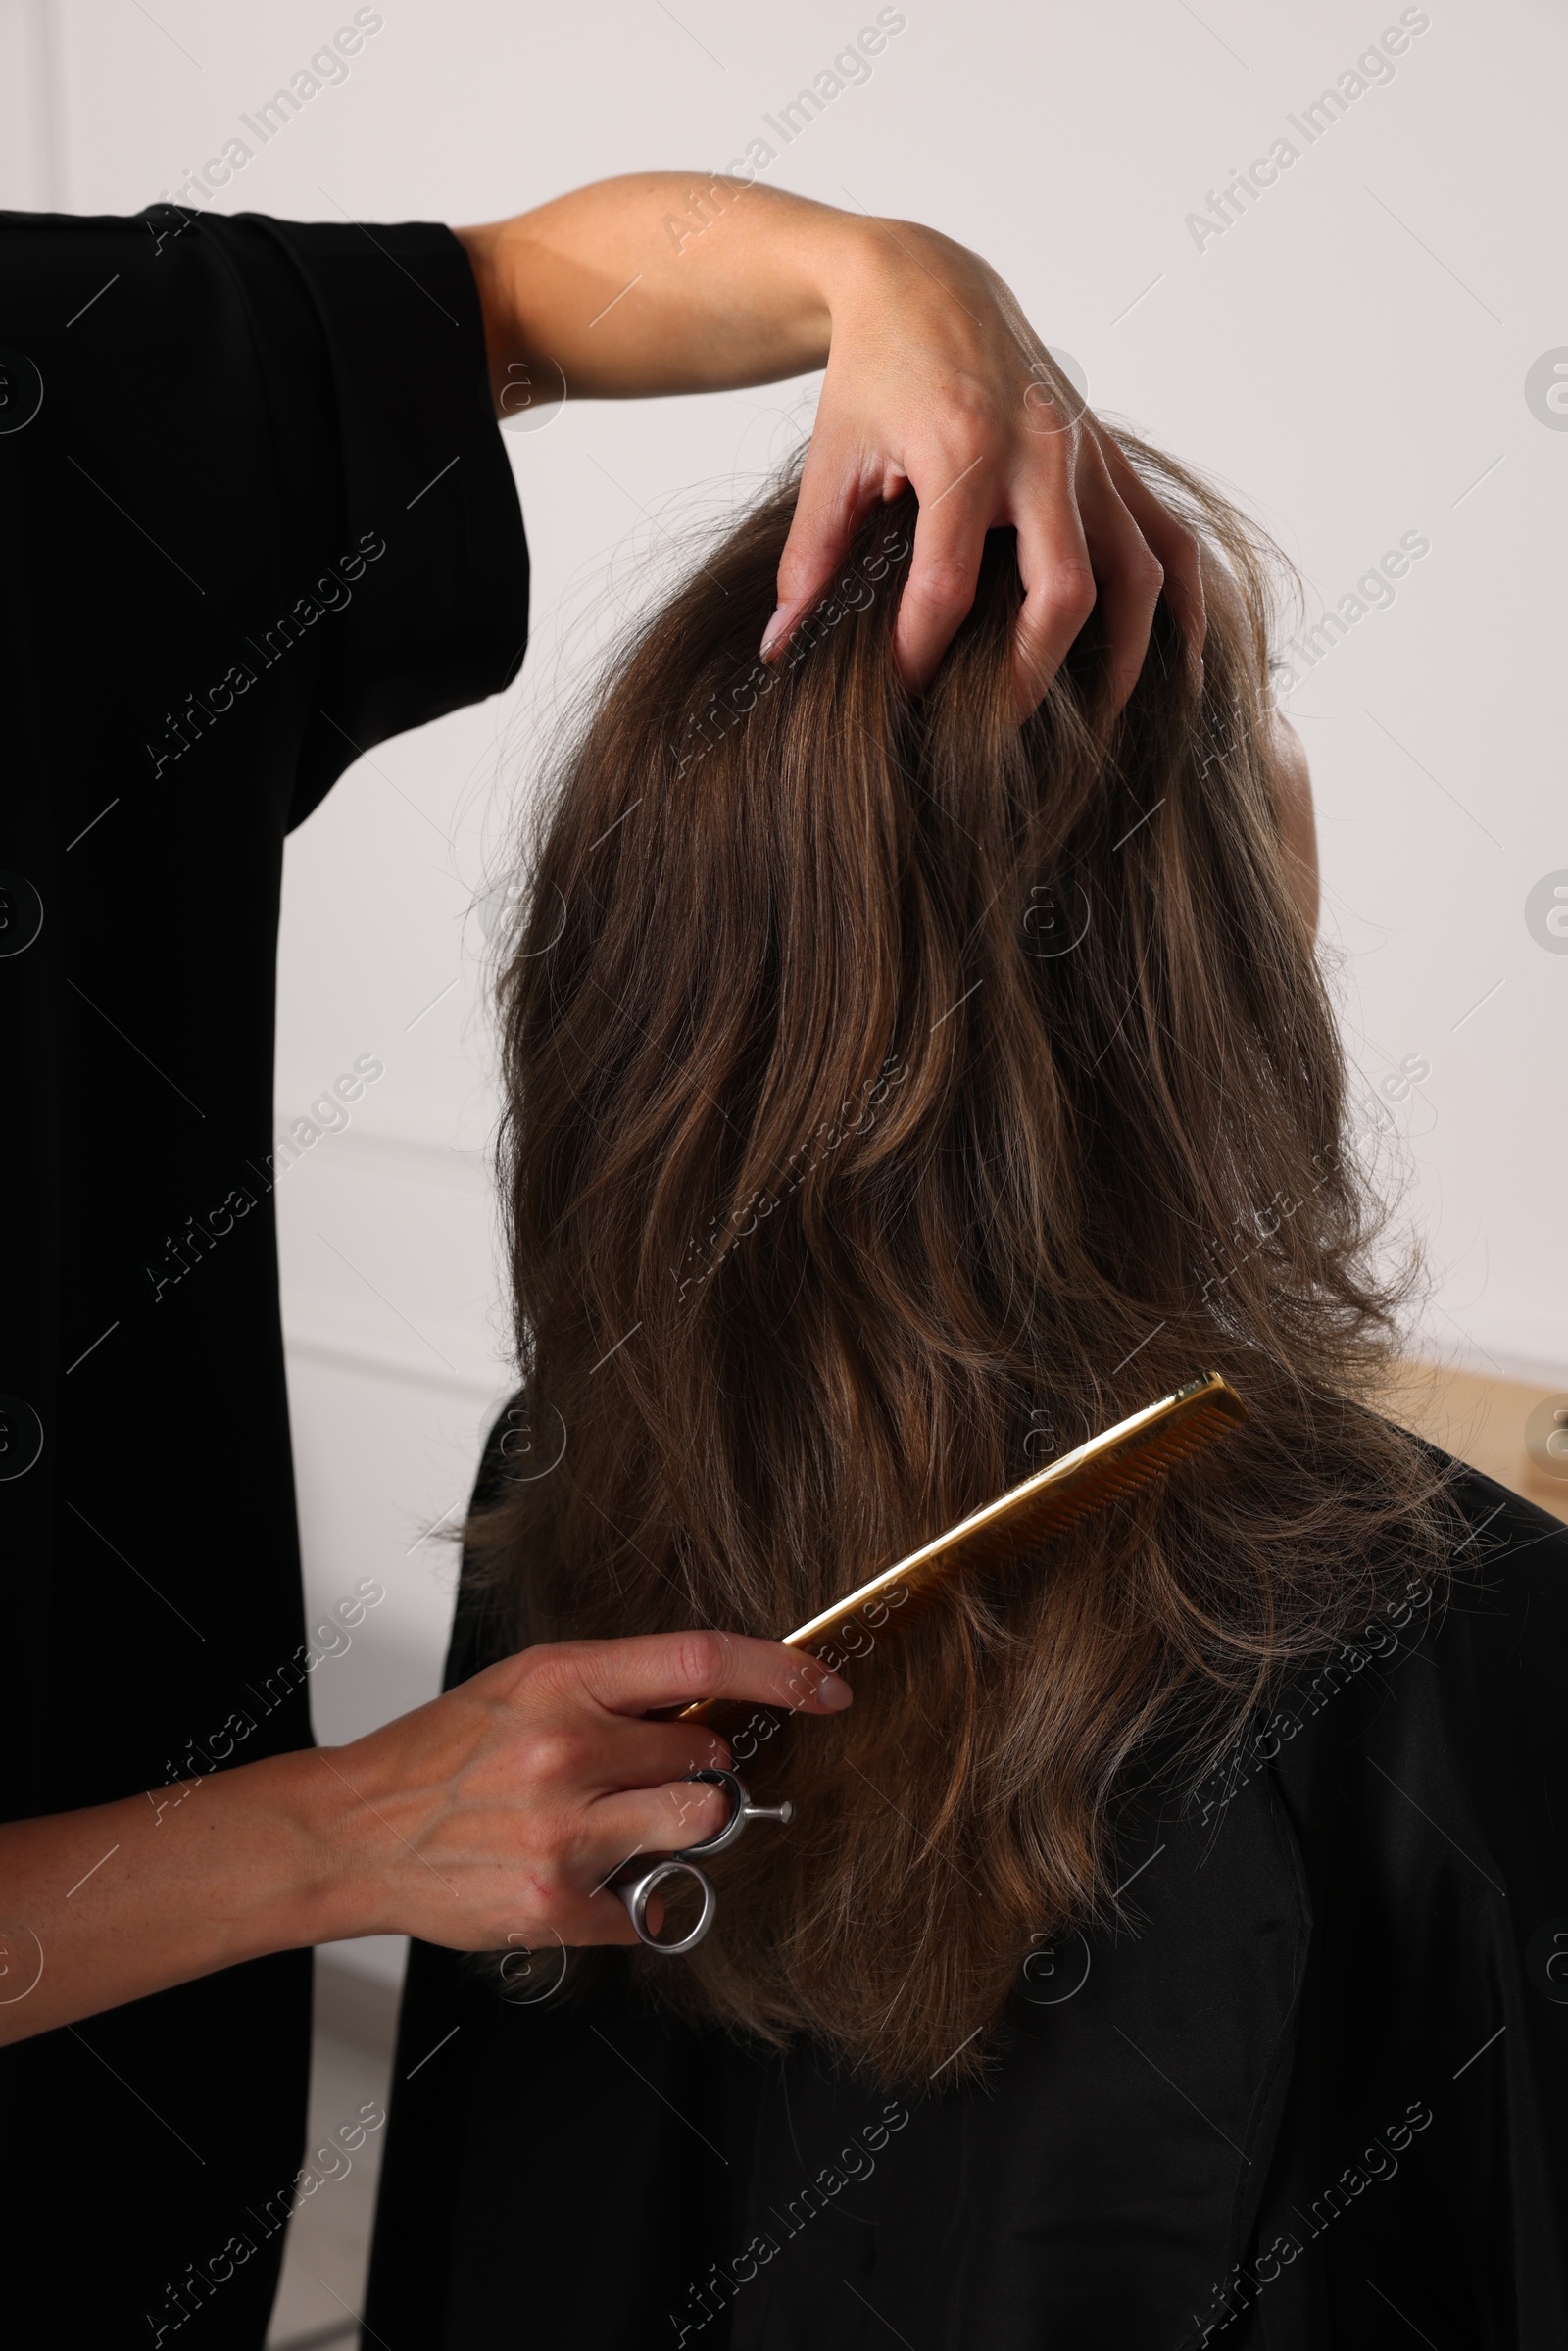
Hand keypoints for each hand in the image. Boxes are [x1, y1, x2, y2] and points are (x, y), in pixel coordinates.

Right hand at [326, 1630, 850, 1952]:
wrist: (358, 1830)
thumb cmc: (443, 1755)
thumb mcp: (526, 1686)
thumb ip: (615, 1690)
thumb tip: (711, 1705)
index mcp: (561, 1680)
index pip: (702, 1661)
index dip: (781, 1671)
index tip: (827, 1686)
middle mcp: (567, 1751)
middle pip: (707, 1755)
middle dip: (700, 1766)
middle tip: (648, 1774)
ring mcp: (565, 1834)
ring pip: (698, 1824)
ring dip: (684, 1825)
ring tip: (627, 1822)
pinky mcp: (558, 1905)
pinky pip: (654, 1901)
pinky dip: (638, 1894)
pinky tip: (584, 1873)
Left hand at [764, 220, 1205, 716]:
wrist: (926, 280)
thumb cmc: (870, 373)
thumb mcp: (829, 459)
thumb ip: (810, 557)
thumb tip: (781, 651)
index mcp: (960, 448)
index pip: (947, 586)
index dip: (921, 655)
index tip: (900, 699)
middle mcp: (1040, 451)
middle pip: (1062, 594)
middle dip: (1030, 676)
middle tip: (993, 736)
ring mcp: (1089, 454)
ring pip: (1138, 574)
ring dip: (1124, 657)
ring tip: (1096, 722)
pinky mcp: (1113, 457)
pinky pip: (1171, 538)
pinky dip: (1186, 605)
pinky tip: (1183, 665)